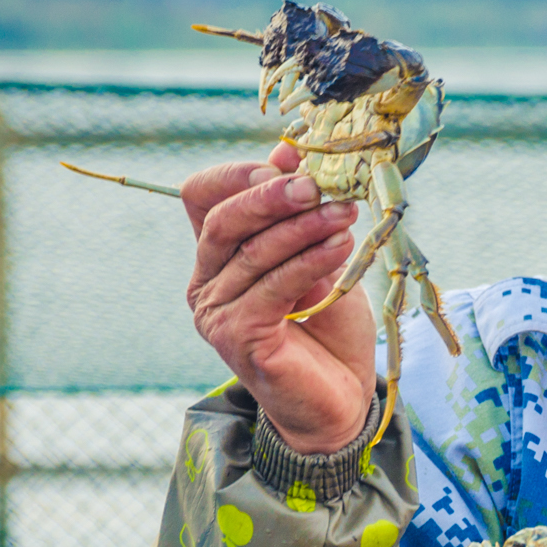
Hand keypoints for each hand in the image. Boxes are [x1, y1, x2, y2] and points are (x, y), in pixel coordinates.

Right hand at [183, 142, 372, 453]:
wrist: (337, 399)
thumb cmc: (326, 325)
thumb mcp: (317, 254)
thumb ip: (299, 211)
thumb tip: (287, 147)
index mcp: (216, 256)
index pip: (202, 195)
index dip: (240, 174)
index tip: (291, 163)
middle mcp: (205, 282)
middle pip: (223, 219)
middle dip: (272, 195)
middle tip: (319, 184)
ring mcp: (216, 313)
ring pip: (253, 252)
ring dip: (303, 227)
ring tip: (344, 213)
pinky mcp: (238, 337)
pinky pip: (272, 285)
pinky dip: (308, 260)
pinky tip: (338, 247)